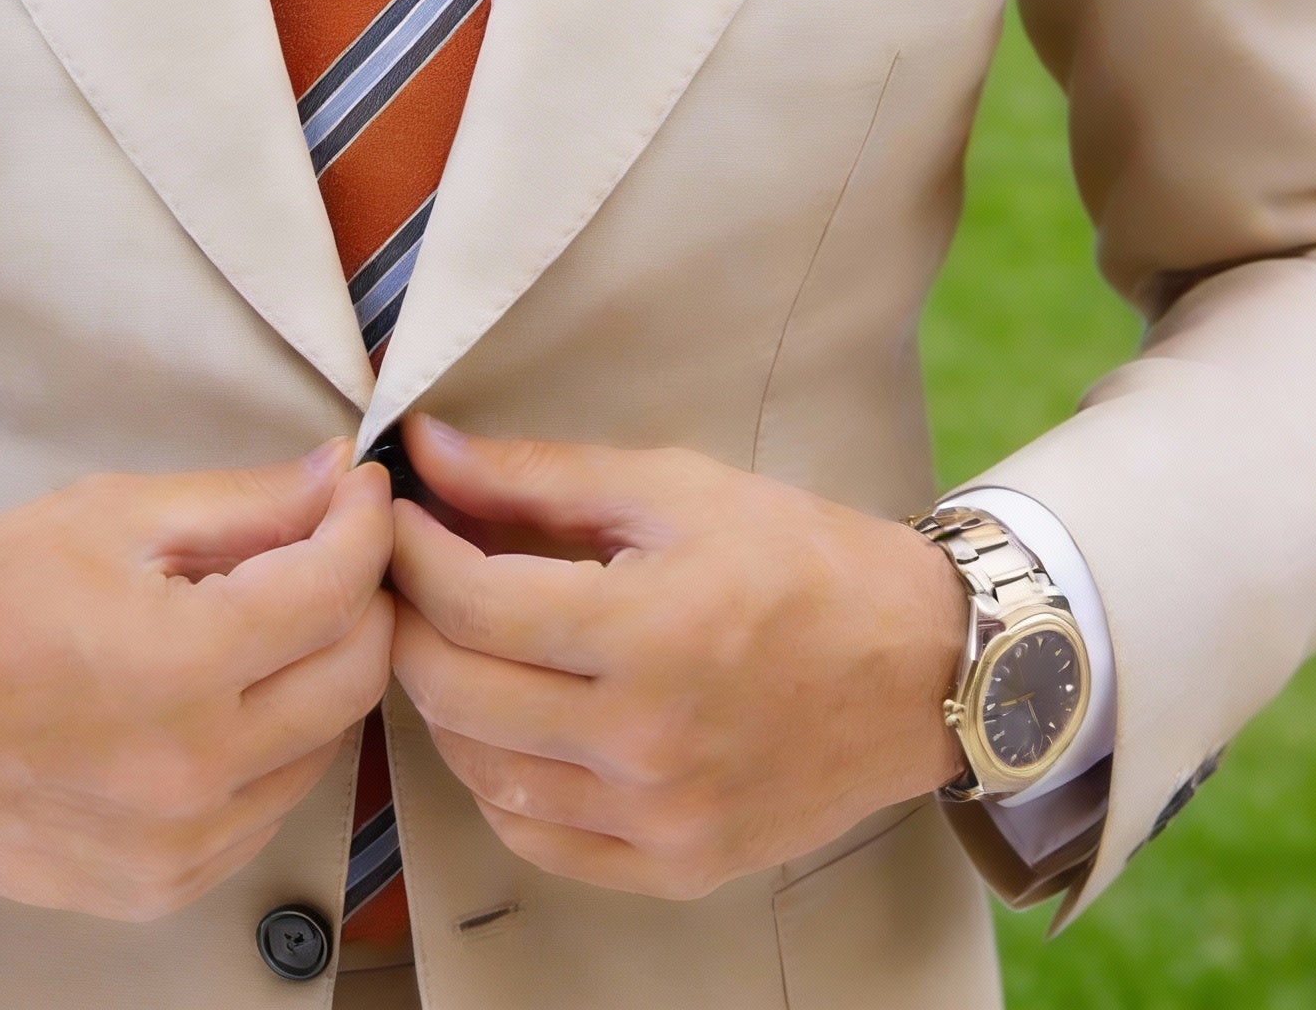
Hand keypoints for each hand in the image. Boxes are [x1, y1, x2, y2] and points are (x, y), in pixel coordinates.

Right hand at [0, 442, 394, 919]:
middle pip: (355, 675)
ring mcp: (181, 847)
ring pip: (325, 746)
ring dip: (320, 673)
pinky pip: (269, 807)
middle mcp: (193, 773)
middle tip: (329, 547)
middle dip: (362, 597)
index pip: (336, 590)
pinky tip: (225, 697)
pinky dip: (274, 745)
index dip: (365, 524)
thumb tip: (341, 476)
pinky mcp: (162, 888)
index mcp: (178, 666)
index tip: (360, 490)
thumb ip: (244, 502)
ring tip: (267, 620)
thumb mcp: (111, 515)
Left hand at [388, 418, 964, 900]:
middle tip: (408, 573)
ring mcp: (660, 818)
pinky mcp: (675, 867)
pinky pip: (534, 837)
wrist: (922, 667)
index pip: (471, 603)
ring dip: (442, 699)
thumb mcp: (673, 488)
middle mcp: (648, 741)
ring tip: (455, 637)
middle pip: (455, 691)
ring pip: (479, 771)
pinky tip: (507, 720)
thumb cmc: (800, 559)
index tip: (394, 514)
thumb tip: (427, 448)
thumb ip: (537, 475)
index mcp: (650, 632)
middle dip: (408, 620)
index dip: (409, 551)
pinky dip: (496, 778)